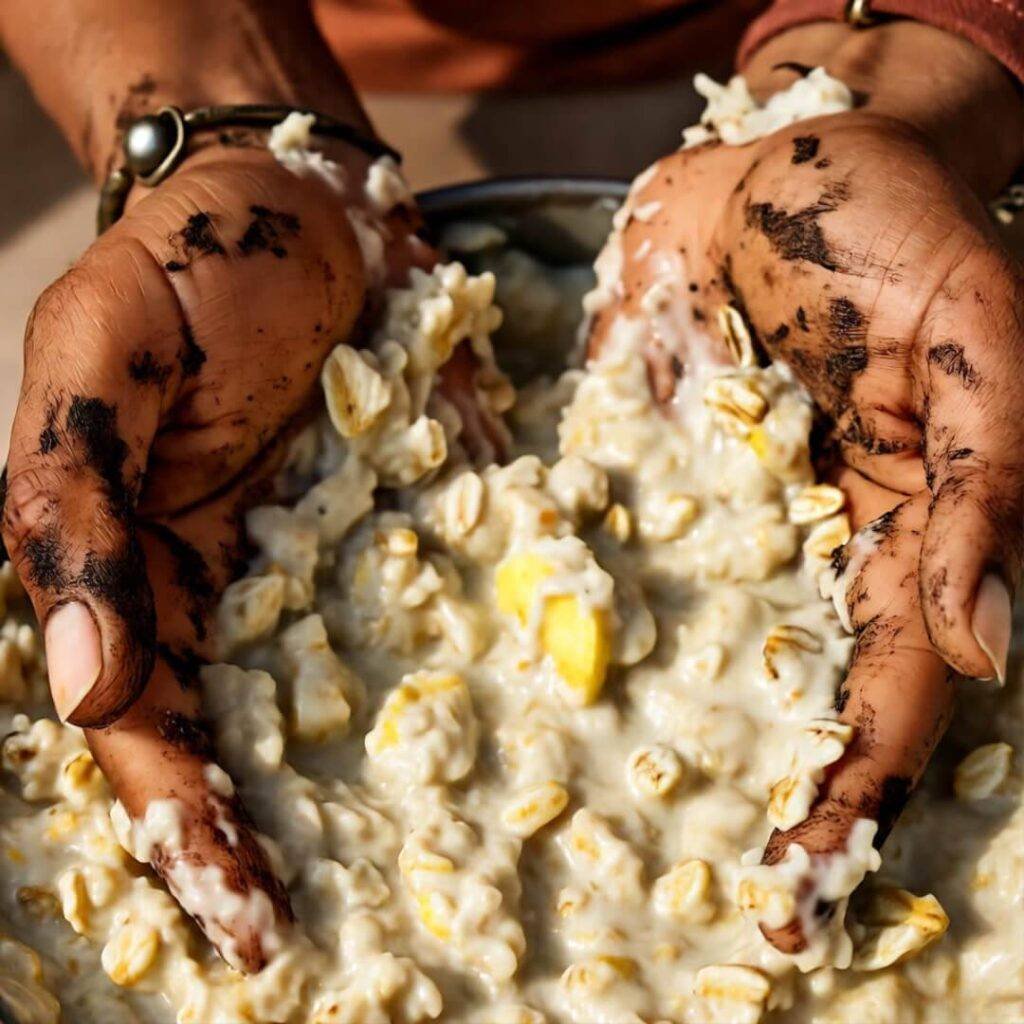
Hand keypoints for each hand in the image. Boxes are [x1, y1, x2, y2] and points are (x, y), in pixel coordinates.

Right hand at [1, 141, 380, 969]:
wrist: (297, 198)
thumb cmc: (184, 266)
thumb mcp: (96, 361)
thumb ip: (73, 505)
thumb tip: (81, 677)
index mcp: (124, 555)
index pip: (136, 713)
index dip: (174, 812)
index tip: (231, 908)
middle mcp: (213, 574)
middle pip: (217, 728)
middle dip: (239, 836)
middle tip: (278, 941)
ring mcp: (306, 554)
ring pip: (307, 693)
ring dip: (331, 788)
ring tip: (383, 888)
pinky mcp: (392, 518)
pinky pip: (405, 615)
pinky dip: (423, 684)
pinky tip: (470, 748)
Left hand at [590, 27, 1023, 953]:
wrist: (779, 163)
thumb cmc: (891, 232)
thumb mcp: (973, 343)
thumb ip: (983, 486)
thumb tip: (985, 643)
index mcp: (901, 530)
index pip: (895, 692)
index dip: (862, 792)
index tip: (808, 886)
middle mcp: (799, 543)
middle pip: (789, 694)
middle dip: (769, 796)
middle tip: (727, 907)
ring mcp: (710, 511)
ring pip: (686, 638)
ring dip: (655, 726)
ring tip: (592, 818)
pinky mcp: (632, 467)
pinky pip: (595, 548)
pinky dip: (566, 605)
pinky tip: (516, 669)